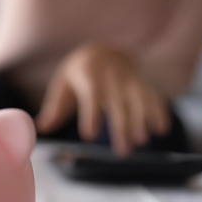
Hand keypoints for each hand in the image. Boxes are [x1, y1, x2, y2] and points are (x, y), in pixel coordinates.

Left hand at [35, 43, 170, 156]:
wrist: (105, 50)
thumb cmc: (79, 73)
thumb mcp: (63, 84)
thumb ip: (54, 108)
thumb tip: (40, 128)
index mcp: (89, 76)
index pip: (91, 96)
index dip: (91, 115)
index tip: (90, 136)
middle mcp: (112, 78)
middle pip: (117, 104)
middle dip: (121, 128)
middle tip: (122, 152)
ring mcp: (130, 81)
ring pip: (138, 101)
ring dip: (141, 121)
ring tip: (141, 142)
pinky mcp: (142, 85)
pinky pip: (153, 97)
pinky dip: (158, 112)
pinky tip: (160, 129)